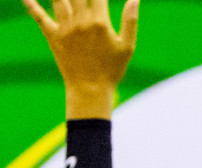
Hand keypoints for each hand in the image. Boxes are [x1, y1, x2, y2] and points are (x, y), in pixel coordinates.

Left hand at [22, 0, 139, 118]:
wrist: (90, 90)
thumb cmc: (112, 70)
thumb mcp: (127, 47)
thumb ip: (130, 21)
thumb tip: (134, 0)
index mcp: (100, 23)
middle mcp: (80, 22)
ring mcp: (64, 27)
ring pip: (58, 0)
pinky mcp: (52, 35)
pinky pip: (38, 15)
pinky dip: (30, 4)